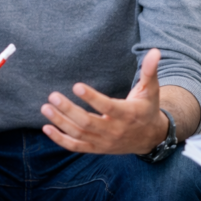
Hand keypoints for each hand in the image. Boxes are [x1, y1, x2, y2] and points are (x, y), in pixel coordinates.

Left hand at [40, 48, 168, 154]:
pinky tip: (47, 128)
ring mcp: (104, 142)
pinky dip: (60, 140)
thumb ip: (149, 70)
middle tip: (52, 96)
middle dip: (68, 109)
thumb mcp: (151, 89)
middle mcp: (114, 131)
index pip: (108, 107)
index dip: (92, 98)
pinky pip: (76, 146)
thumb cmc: (147, 108)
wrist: (150, 137)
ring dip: (60, 122)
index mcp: (127, 114)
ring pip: (79, 134)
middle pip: (88, 122)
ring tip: (45, 108)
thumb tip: (155, 51)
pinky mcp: (97, 148)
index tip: (76, 86)